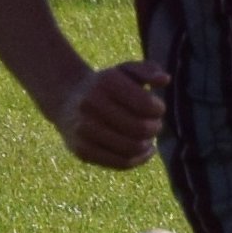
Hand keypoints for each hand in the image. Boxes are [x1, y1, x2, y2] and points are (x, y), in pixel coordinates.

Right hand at [54, 60, 169, 168]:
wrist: (67, 99)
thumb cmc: (106, 85)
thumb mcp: (126, 70)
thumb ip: (148, 69)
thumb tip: (164, 79)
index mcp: (105, 82)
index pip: (146, 105)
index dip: (158, 109)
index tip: (157, 109)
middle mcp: (91, 104)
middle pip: (140, 128)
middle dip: (155, 128)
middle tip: (156, 124)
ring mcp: (84, 129)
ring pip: (131, 148)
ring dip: (147, 145)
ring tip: (149, 138)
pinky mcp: (82, 151)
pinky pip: (120, 163)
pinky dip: (138, 159)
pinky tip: (145, 151)